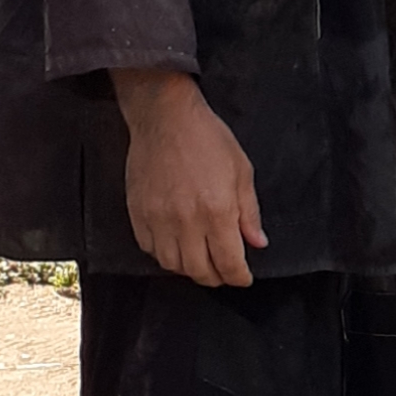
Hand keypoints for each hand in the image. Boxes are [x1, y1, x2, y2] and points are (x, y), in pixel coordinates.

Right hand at [112, 69, 266, 288]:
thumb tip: (257, 242)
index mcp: (217, 211)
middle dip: (216, 277)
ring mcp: (158, 219)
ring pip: (173, 265)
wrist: (166, 117)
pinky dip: (165, 255)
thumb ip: (249, 212)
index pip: (229, 262)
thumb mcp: (242, 172)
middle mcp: (186, 221)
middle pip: (200, 270)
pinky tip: (177, 246)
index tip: (243, 278)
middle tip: (224, 273)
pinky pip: (150, 249)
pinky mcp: (138, 214)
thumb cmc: (207, 138)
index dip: (239, 277)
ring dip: (190, 269)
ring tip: (201, 261)